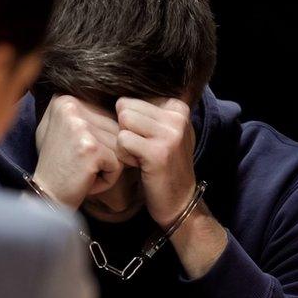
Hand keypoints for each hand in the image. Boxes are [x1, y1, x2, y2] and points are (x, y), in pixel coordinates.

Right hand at [33, 95, 125, 208]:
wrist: (45, 197)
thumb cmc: (60, 167)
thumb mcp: (68, 130)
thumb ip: (90, 114)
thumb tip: (126, 106)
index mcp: (65, 99)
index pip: (108, 116)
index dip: (100, 140)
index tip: (76, 151)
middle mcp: (71, 106)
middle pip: (116, 129)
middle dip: (107, 153)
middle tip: (79, 164)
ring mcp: (81, 126)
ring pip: (120, 146)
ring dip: (108, 166)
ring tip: (83, 171)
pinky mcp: (91, 148)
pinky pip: (119, 163)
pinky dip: (108, 178)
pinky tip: (86, 180)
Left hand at [114, 97, 198, 227]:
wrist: (179, 202)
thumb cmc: (164, 167)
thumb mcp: (165, 133)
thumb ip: (149, 113)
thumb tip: (118, 96)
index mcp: (178, 108)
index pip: (133, 99)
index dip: (131, 122)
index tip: (148, 141)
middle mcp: (177, 117)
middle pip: (125, 106)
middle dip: (125, 130)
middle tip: (141, 149)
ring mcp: (170, 133)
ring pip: (123, 120)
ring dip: (123, 142)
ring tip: (140, 156)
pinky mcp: (158, 151)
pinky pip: (122, 140)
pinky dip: (124, 155)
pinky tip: (138, 165)